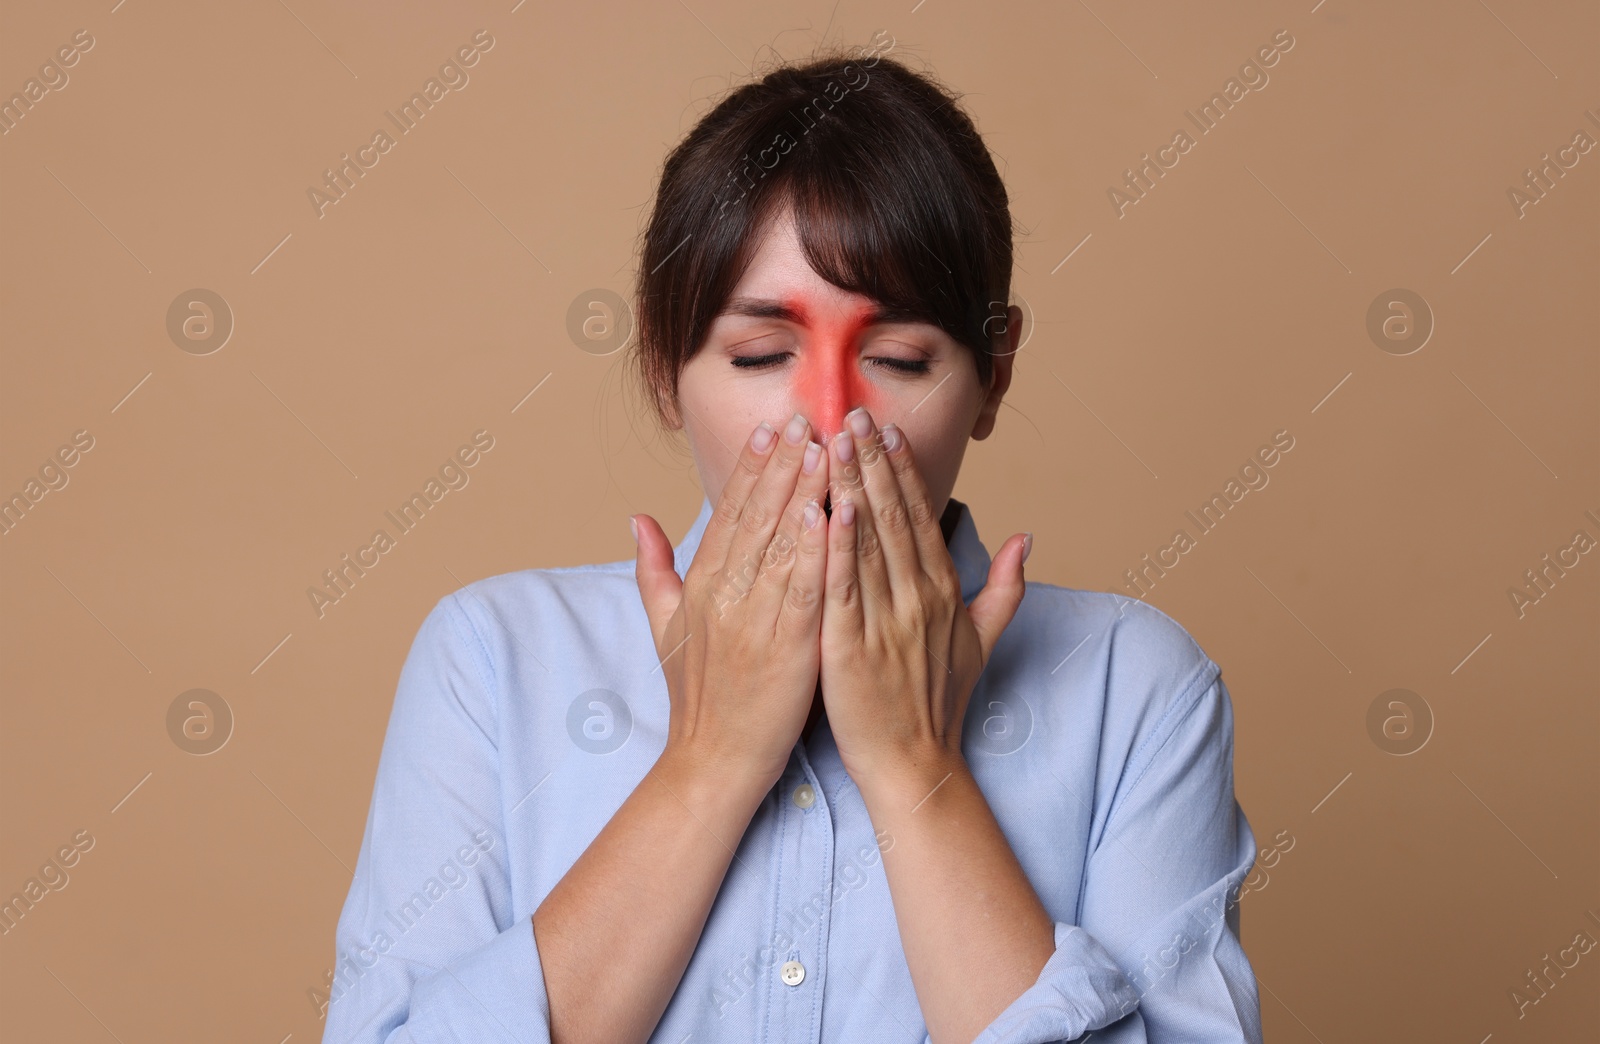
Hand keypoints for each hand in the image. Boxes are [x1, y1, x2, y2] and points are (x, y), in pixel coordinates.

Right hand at [632, 413, 830, 791]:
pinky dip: (815, 551)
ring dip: (804, 492)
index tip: (771, 428)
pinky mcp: (787, 647)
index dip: (751, 468)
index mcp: (701, 585)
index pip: (729, 513)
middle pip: (757, 516)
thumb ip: (653, 569)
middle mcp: (724, 594)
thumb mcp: (665, 628)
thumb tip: (637, 519)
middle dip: (782, 464)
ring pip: (782, 543)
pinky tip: (829, 515)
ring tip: (824, 448)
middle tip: (805, 418)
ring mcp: (755, 619)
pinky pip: (803, 590)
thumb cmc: (697, 697)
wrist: (713, 761)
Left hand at [819, 406, 1030, 792]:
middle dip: (870, 461)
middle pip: (892, 516)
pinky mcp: (850, 646)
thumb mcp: (981, 641)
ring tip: (832, 441)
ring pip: (866, 541)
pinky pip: (841, 588)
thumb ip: (1004, 588)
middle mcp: (917, 598)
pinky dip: (835, 547)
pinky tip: (825, 509)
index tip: (884, 429)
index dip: (900, 471)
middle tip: (851, 413)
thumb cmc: (938, 702)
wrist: (915, 763)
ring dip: (849, 487)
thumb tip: (1024, 539)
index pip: (919, 518)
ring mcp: (885, 621)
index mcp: (941, 591)